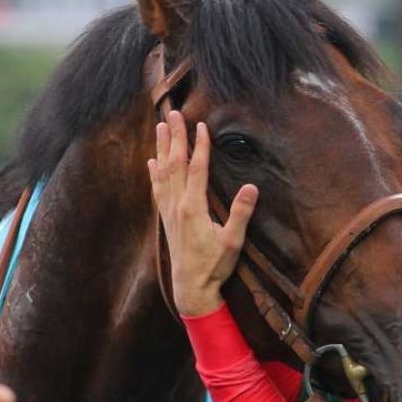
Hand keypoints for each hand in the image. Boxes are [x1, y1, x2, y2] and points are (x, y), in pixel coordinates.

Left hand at [147, 109, 257, 316]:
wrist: (191, 287)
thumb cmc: (214, 265)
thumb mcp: (233, 241)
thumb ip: (241, 214)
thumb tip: (251, 188)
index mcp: (194, 207)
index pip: (196, 169)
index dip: (199, 146)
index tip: (201, 125)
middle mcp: (177, 205)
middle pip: (175, 164)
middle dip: (175, 137)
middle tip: (173, 113)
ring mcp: (169, 211)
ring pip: (163, 173)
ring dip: (162, 149)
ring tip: (160, 127)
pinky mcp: (166, 219)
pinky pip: (157, 190)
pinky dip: (154, 173)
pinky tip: (151, 162)